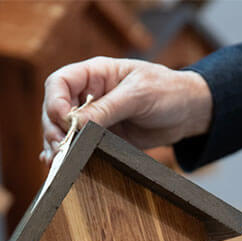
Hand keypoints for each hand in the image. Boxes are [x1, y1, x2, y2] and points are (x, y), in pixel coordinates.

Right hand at [41, 57, 211, 162]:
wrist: (188, 112)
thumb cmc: (167, 92)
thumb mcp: (138, 96)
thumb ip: (107, 109)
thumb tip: (76, 124)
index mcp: (94, 74)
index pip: (59, 84)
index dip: (55, 103)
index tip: (66, 123)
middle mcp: (89, 95)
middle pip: (54, 110)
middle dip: (53, 130)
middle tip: (61, 149)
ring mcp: (94, 118)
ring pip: (62, 131)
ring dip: (57, 146)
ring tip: (58, 161)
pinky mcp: (101, 138)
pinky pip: (78, 146)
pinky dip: (68, 155)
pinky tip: (61, 164)